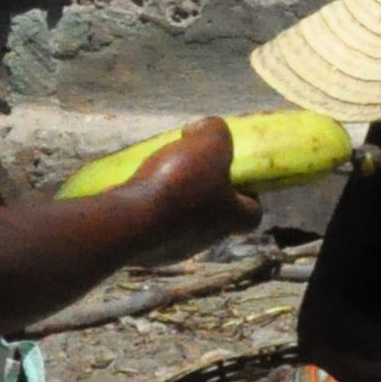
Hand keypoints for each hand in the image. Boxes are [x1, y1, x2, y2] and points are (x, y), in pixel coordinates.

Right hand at [115, 118, 261, 254]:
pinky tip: (135, 193)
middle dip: (204, 194)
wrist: (128, 223)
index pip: (253, 214)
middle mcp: (205, 239)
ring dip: (173, 203)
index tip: (231, 175)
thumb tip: (203, 130)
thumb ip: (214, 131)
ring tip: (157, 177)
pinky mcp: (143, 251)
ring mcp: (173, 249)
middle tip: (187, 169)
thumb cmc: (178, 184)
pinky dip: (147, 211)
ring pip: (181, 224)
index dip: (248, 194)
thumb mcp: (208, 144)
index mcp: (230, 218)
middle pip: (214, 217)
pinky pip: (151, 228)